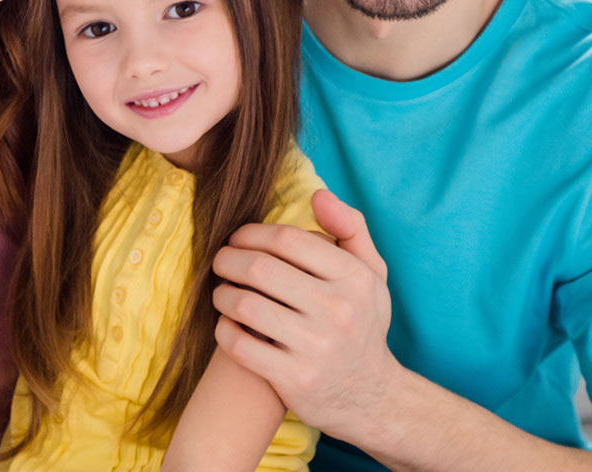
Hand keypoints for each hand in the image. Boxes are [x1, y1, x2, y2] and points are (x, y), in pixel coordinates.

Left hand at [210, 189, 401, 438]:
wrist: (372, 397)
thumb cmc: (362, 324)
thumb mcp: (371, 275)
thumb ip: (350, 228)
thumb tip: (318, 194)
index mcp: (355, 278)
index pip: (287, 239)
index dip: (251, 233)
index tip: (236, 238)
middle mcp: (338, 310)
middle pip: (260, 268)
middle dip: (227, 259)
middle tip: (219, 261)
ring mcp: (316, 348)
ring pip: (245, 304)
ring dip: (221, 293)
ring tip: (221, 291)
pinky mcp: (294, 379)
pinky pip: (240, 345)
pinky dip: (224, 330)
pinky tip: (227, 323)